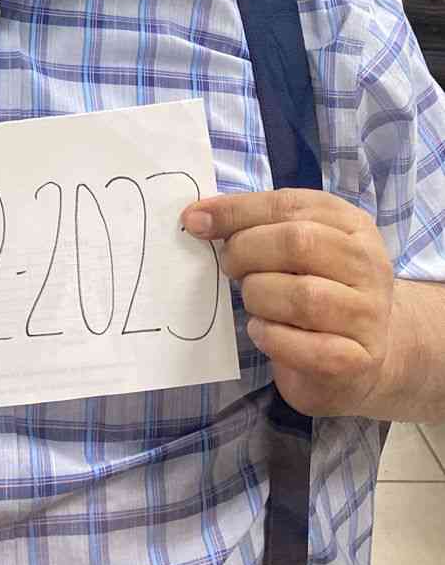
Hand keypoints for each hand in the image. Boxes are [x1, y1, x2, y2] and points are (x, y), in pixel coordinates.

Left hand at [181, 189, 393, 416]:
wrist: (365, 356)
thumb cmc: (318, 289)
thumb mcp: (296, 246)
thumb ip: (254, 225)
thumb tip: (197, 217)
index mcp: (351, 225)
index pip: (289, 204)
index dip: (237, 211)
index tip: (195, 221)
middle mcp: (368, 265)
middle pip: (298, 243)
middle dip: (247, 252)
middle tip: (230, 267)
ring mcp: (368, 314)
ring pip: (303, 296)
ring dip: (259, 297)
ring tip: (253, 301)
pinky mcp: (357, 360)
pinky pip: (306, 347)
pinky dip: (271, 336)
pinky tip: (262, 331)